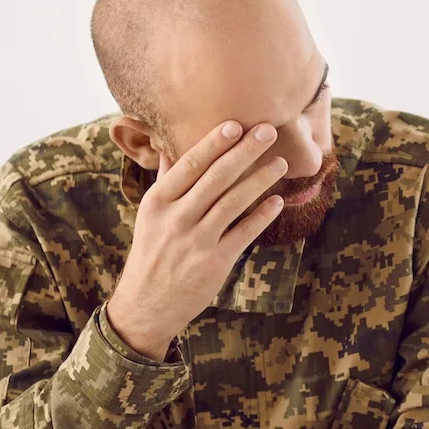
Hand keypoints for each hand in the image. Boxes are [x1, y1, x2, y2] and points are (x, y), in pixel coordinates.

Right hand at [106, 120, 289, 358]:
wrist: (147, 304)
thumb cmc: (153, 253)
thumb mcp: (150, 216)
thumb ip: (166, 181)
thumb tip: (172, 145)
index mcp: (158, 202)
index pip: (189, 165)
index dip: (213, 144)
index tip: (235, 124)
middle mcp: (177, 218)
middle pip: (216, 178)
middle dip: (244, 152)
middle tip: (268, 131)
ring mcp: (197, 240)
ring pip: (233, 203)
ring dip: (260, 180)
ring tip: (281, 163)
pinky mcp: (216, 261)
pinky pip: (244, 233)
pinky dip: (262, 216)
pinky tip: (278, 202)